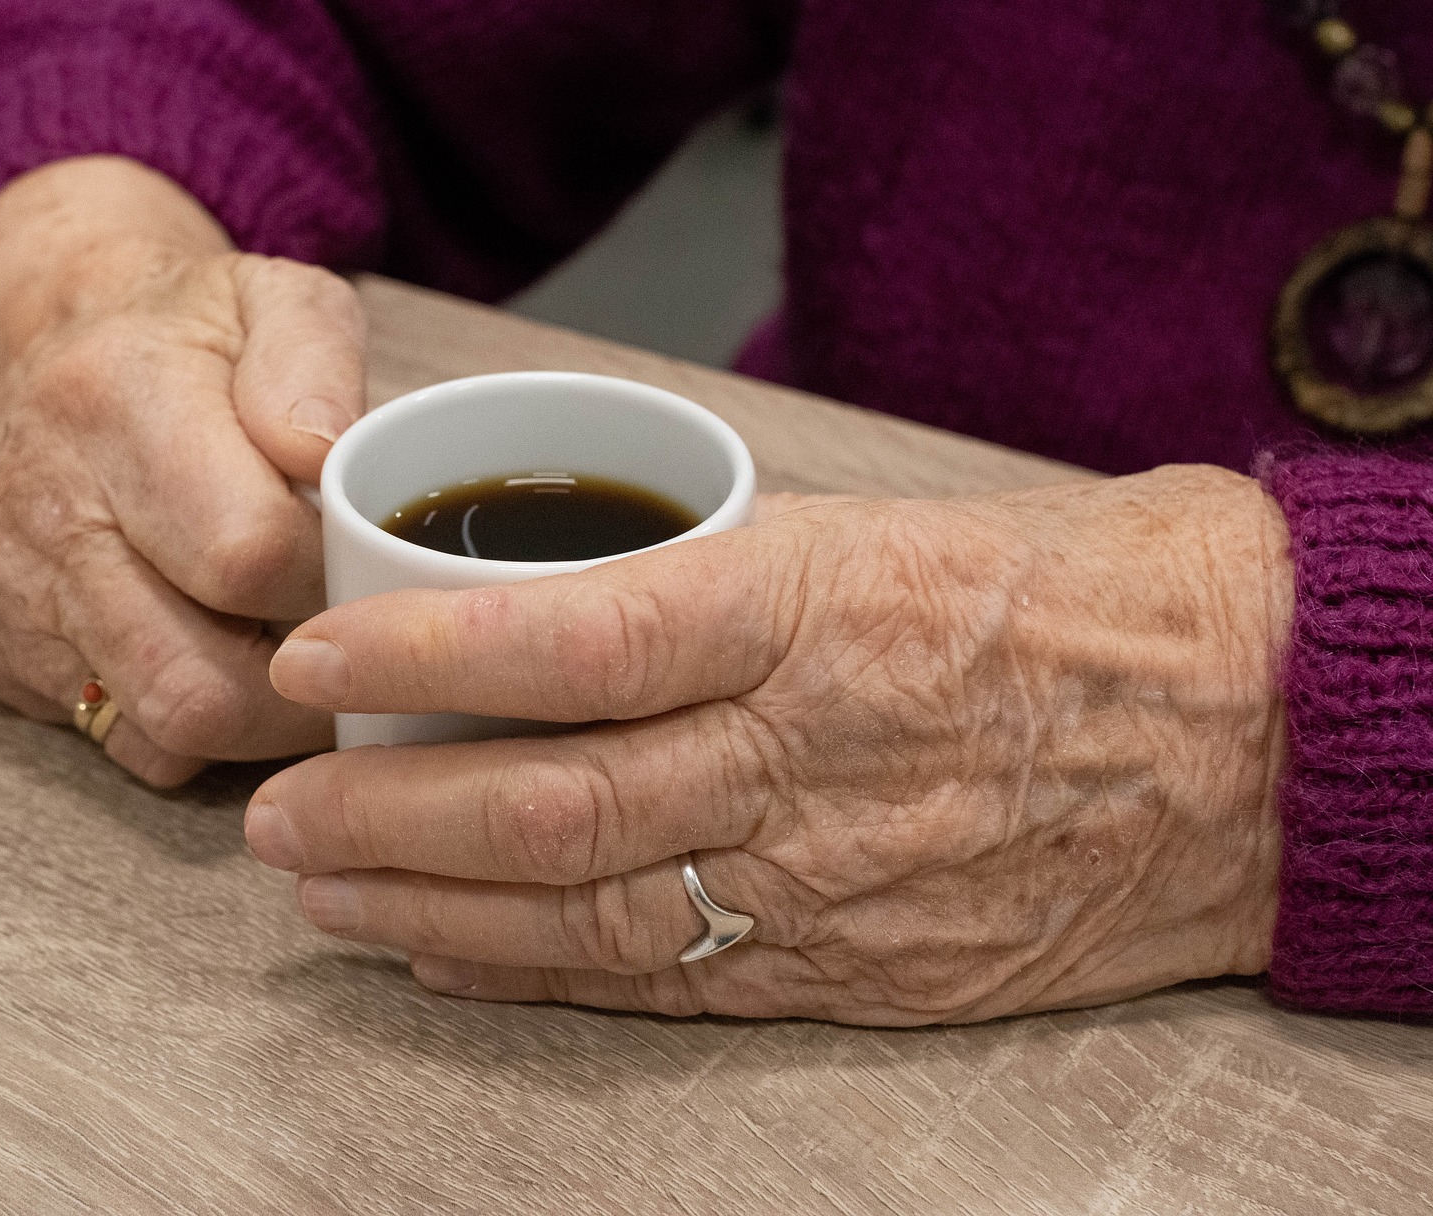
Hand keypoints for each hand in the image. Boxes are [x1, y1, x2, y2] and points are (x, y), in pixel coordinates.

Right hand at [0, 156, 360, 783]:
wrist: (56, 341)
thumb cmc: (194, 340)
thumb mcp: (277, 301)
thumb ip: (316, 363)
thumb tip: (324, 454)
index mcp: (112, 399)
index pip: (248, 555)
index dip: (332, 579)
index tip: (357, 561)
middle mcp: (36, 503)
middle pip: (201, 686)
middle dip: (302, 683)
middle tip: (342, 637)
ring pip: (163, 735)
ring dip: (253, 716)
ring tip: (284, 645)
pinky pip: (116, 744)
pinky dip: (183, 723)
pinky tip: (205, 648)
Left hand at [246, 469, 1292, 1022]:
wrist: (1240, 730)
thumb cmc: (1054, 596)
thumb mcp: (875, 531)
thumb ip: (709, 578)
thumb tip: (537, 603)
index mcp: (814, 612)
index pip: (584, 636)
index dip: (428, 655)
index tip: (312, 657)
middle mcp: (810, 757)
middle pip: (555, 803)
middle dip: (386, 817)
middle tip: (273, 813)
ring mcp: (834, 880)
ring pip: (591, 913)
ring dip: (430, 911)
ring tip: (322, 893)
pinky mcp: (859, 969)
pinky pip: (669, 983)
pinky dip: (536, 974)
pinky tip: (444, 961)